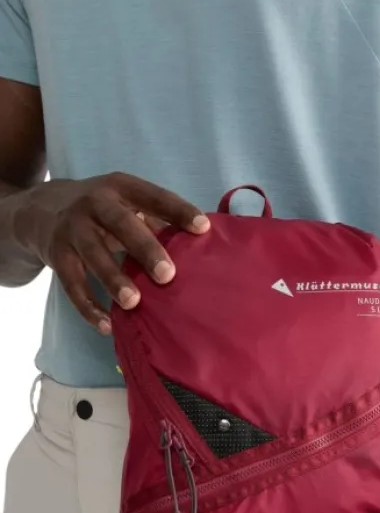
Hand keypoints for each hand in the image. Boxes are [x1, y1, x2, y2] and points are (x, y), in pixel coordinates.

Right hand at [18, 172, 209, 332]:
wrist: (43, 208)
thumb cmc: (104, 211)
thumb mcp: (127, 203)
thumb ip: (158, 220)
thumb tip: (202, 246)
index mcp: (121, 187)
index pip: (154, 196)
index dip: (178, 211)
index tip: (203, 228)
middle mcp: (95, 204)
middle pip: (122, 225)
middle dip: (146, 250)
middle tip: (168, 275)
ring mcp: (72, 229)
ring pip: (93, 256)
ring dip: (114, 280)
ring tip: (134, 302)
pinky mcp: (57, 256)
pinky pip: (71, 285)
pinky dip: (88, 307)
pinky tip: (106, 325)